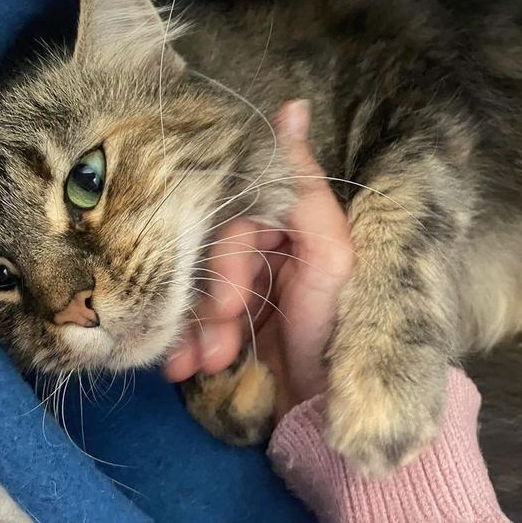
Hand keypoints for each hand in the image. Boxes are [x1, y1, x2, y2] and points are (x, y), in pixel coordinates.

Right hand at [163, 100, 353, 419]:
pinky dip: (186, 345)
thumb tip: (291, 107)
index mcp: (292, 228)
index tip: (227, 299)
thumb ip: (301, 186)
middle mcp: (268, 253)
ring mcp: (248, 293)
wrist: (328, 416)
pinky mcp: (232, 330)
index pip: (238, 218)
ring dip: (193, 326)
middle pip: (211, 255)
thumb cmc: (336, 329)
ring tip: (202, 362)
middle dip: (209, 300)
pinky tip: (185, 368)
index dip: (227, 256)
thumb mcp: (328, 255)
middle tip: (219, 339)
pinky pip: (194, 324)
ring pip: (196, 290)